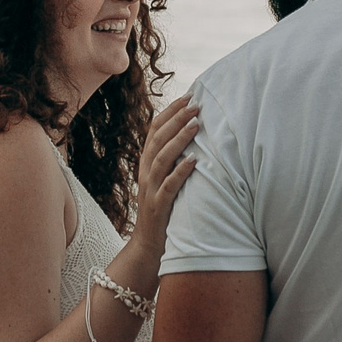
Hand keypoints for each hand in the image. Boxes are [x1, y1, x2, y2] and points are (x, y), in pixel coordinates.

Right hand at [131, 95, 202, 251]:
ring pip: (161, 158)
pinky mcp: (158, 207)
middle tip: (195, 104)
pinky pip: (168, 187)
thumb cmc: (163, 210)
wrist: (148, 246)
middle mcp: (145, 173)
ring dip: (179, 139)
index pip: (154, 130)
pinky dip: (181, 172)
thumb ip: (171, 159)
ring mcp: (150, 190)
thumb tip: (192, 134)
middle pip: (157, 139)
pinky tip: (194, 161)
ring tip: (196, 124)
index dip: (170, 111)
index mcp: (146, 163)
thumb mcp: (163, 180)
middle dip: (176, 119)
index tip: (188, 96)